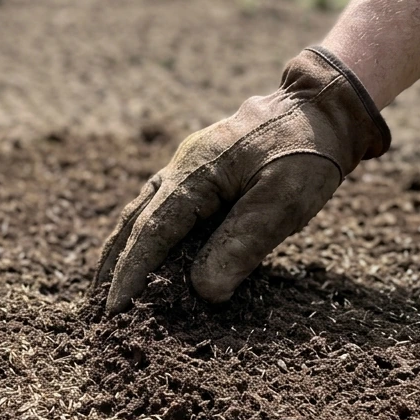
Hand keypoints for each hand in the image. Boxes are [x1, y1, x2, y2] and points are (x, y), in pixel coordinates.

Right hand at [95, 46, 390, 313]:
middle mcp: (180, 168)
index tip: (114, 310)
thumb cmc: (307, 153)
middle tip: (96, 311)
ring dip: (121, 252)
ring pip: (140, 213)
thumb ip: (243, 243)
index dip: (131, 273)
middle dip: (112, 267)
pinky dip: (143, 236)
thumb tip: (204, 291)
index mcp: (195, 174)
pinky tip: (142, 256)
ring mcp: (187, 167)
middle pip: (132, 222)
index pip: (151, 232)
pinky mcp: (200, 173)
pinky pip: (159, 208)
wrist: (322, 108)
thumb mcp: (283, 200)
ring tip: (106, 290)